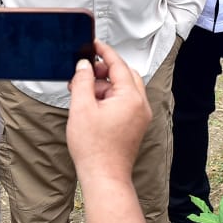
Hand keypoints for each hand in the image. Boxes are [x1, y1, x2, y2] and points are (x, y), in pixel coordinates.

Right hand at [67, 40, 151, 184]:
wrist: (104, 177)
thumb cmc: (94, 148)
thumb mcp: (81, 108)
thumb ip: (83, 81)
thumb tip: (84, 66)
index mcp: (131, 97)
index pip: (119, 65)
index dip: (104, 52)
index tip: (93, 45)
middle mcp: (140, 105)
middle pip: (125, 75)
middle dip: (105, 70)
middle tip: (85, 71)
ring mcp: (140, 116)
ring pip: (125, 89)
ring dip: (105, 85)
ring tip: (83, 92)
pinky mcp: (135, 126)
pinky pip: (125, 103)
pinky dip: (110, 98)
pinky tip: (91, 105)